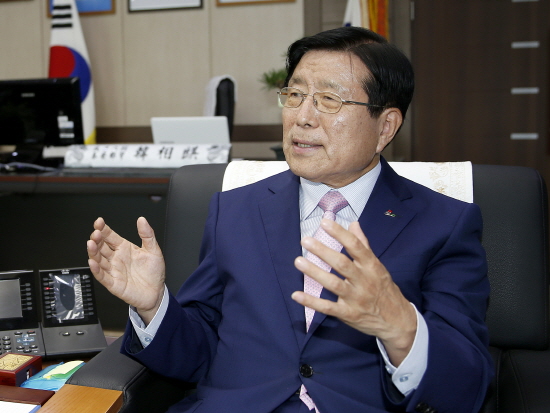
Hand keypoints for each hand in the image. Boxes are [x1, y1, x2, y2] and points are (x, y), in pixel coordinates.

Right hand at [87, 217, 164, 324]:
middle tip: (96, 233)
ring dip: (93, 252)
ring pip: (99, 260)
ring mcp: (114, 271)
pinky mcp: (113, 284)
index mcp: (124, 248)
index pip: (110, 236)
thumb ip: (147, 235)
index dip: (104, 229)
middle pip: (101, 247)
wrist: (157, 292)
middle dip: (97, 239)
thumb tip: (142, 220)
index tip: (99, 222)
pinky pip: (102, 276)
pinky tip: (93, 262)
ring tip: (91, 243)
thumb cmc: (154, 273)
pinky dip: (96, 270)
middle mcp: (116, 259)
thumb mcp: (154, 251)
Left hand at [291, 219, 416, 365]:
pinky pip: (328, 308)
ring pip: (333, 284)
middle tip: (305, 240)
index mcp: (371, 266)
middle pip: (342, 264)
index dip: (340, 234)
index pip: (355, 246)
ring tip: (298, 261)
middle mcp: (364, 281)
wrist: (397, 321)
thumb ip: (363, 245)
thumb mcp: (378, 266)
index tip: (325, 222)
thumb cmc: (384, 288)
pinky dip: (312, 302)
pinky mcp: (349, 314)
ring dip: (315, 272)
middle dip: (323, 251)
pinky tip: (296, 295)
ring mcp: (356, 299)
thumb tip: (354, 224)